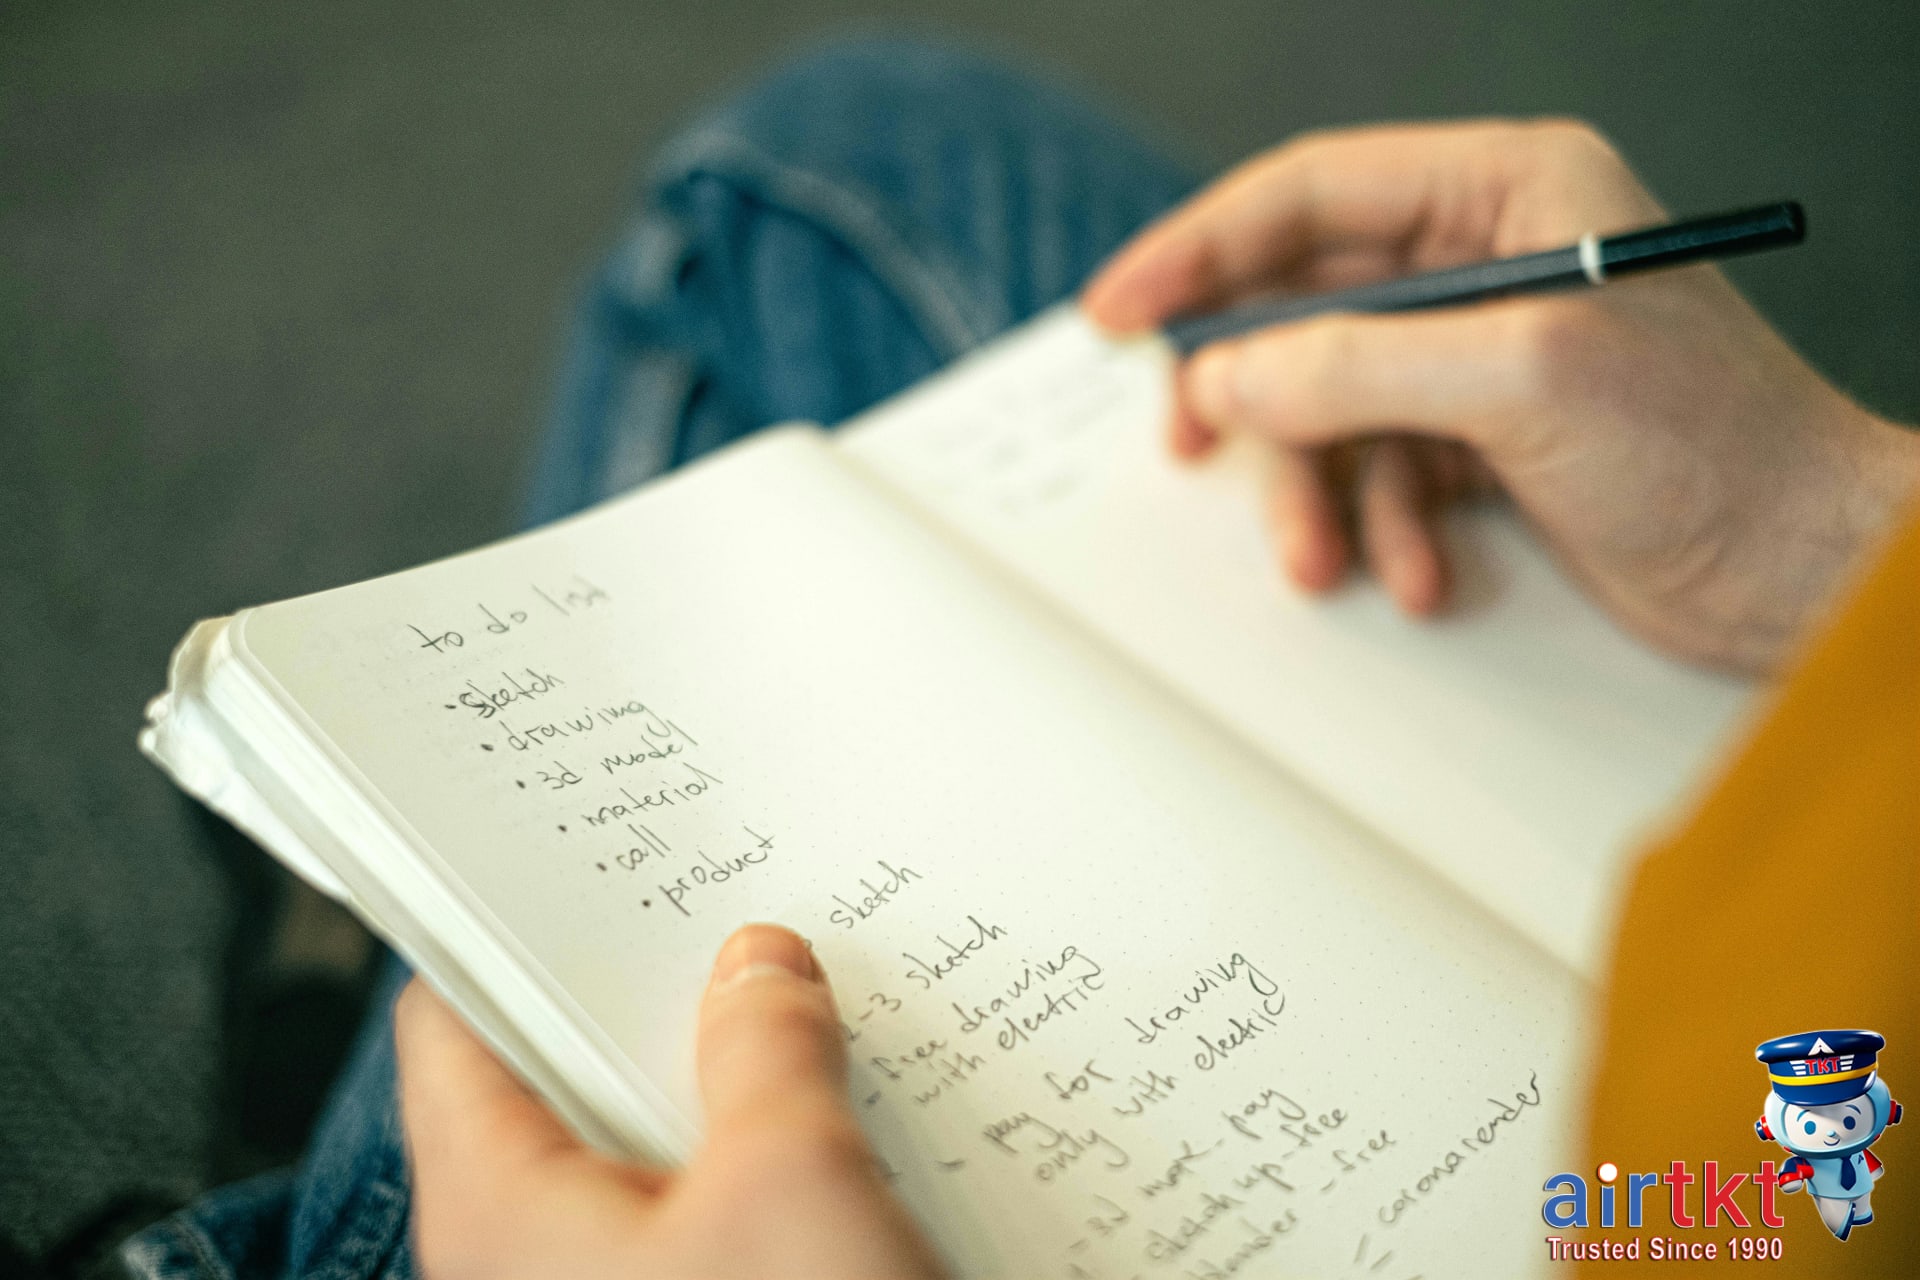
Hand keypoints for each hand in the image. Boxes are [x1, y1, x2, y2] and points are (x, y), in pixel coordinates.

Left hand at [396, 924, 945, 1279]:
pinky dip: (759, 1149)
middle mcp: (526, 1253)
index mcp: (497, 1203)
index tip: (562, 848)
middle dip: (648, 992)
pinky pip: (704, 1210)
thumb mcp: (791, 1184)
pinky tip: (838, 1113)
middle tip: (724, 905)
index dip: (500, 923)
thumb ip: (767, 1049)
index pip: (448, 1022)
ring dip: (721, 1073)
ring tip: (799, 993)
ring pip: (645, 1144)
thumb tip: (759, 964)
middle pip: (557, 1075)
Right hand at [1083, 120, 1919, 671]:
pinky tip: (1419, 572)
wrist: (1798, 569)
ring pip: (1332, 407)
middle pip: (1305, 306)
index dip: (1199, 249)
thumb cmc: (1714, 445)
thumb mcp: (1519, 380)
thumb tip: (1229, 376)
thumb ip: (1355, 363)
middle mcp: (1485, 261)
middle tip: (1189, 443)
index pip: (1308, 195)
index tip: (1120, 311)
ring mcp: (1482, 356)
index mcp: (1506, 191)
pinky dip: (1383, 531)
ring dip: (1320, 492)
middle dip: (1255, 396)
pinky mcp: (1487, 441)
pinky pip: (1381, 474)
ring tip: (1327, 558)